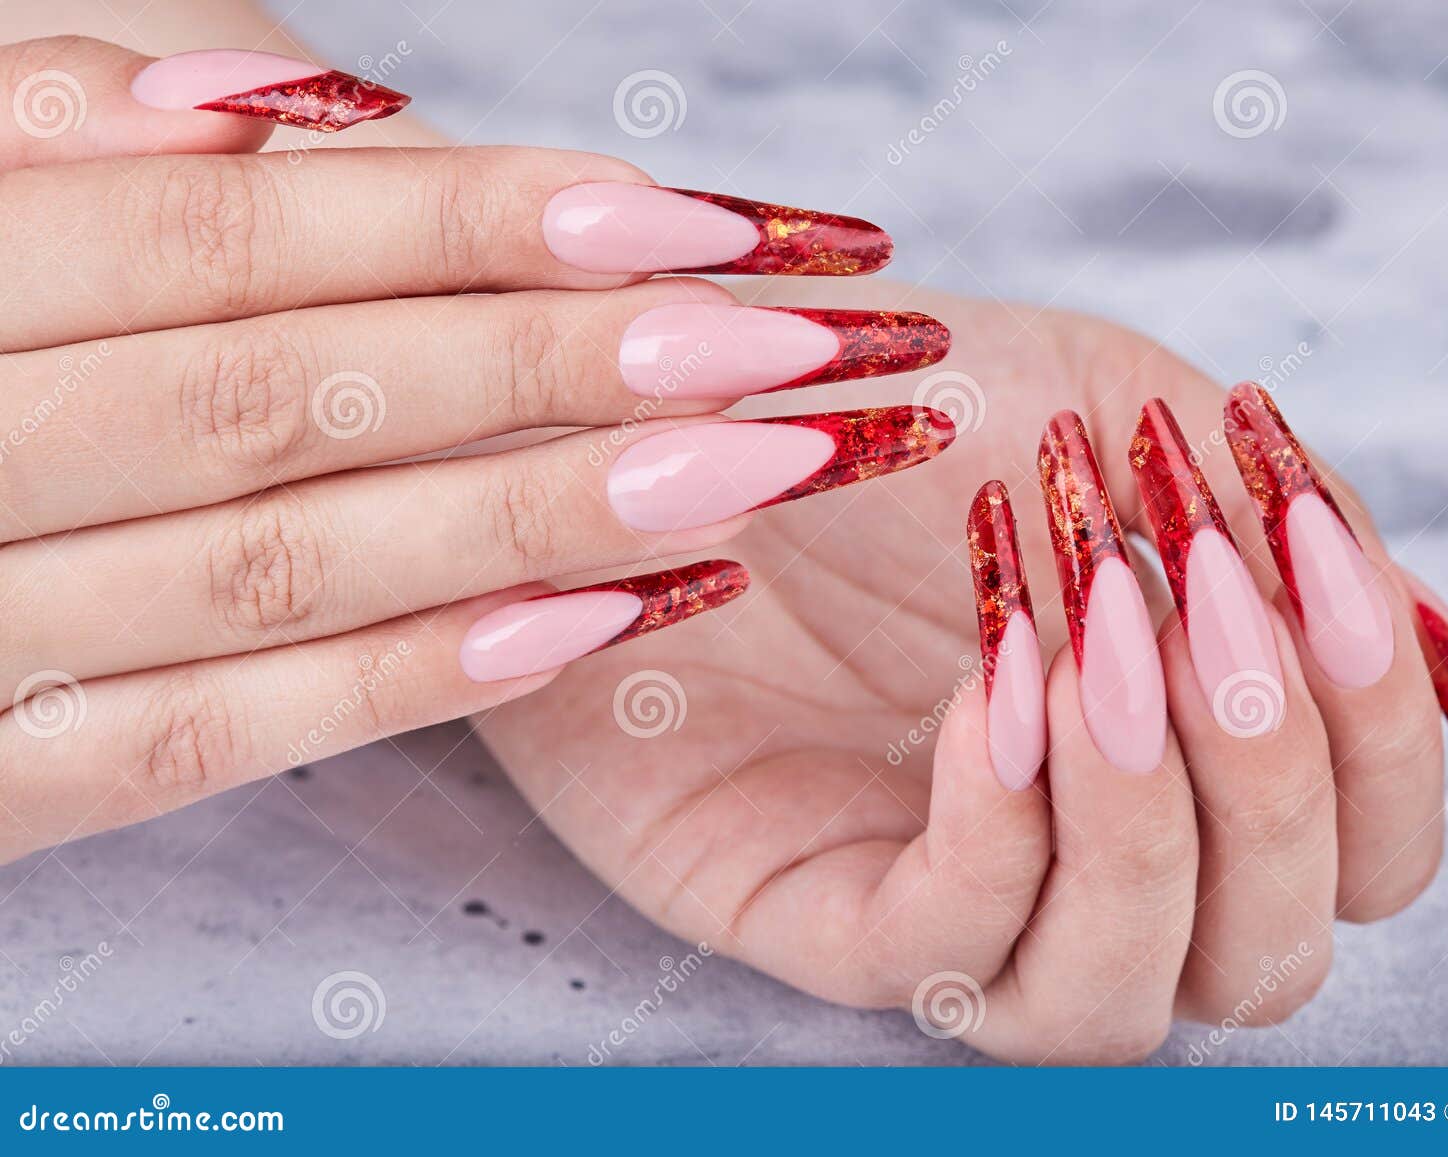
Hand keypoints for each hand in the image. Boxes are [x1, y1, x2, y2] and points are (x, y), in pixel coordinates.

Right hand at [0, 37, 951, 860]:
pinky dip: (402, 675)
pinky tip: (592, 623)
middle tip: (788, 344)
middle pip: (289, 393)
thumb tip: (281, 109)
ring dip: (535, 515)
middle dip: (558, 363)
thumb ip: (49, 128)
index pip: (234, 239)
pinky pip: (206, 739)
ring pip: (279, 562)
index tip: (693, 213)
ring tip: (749, 471)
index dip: (470, 222)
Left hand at [478, 279, 1447, 1063]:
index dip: (1376, 730)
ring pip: (1123, 1001)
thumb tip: (1408, 634)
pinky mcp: (810, 914)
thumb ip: (1262, 520)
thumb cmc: (896, 399)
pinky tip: (993, 679)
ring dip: (1144, 815)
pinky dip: (1006, 823)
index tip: (1307, 554)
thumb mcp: (1108, 407)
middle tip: (1185, 585)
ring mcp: (950, 902)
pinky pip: (949, 954)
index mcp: (1175, 753)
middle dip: (1268, 772)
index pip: (1360, 849)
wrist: (675, 401)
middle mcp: (1079, 857)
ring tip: (1092, 627)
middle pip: (1269, 951)